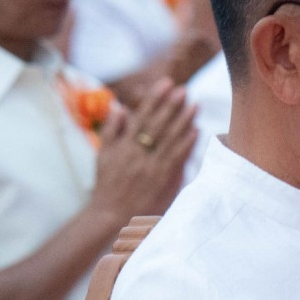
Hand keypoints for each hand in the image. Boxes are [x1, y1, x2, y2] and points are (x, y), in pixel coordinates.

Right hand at [90, 81, 195, 222]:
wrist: (113, 216)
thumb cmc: (108, 185)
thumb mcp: (103, 156)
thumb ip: (112, 131)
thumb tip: (120, 108)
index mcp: (123, 146)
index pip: (141, 116)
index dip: (154, 99)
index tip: (166, 84)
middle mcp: (138, 154)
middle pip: (158, 125)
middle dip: (171, 106)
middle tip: (184, 90)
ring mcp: (152, 166)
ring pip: (170, 139)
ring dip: (184, 121)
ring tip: (196, 104)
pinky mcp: (164, 179)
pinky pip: (178, 158)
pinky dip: (187, 144)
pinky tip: (196, 130)